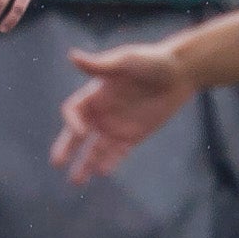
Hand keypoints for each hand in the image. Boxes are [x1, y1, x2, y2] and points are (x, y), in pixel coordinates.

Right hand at [51, 43, 191, 182]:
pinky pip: (118, 152)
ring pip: (95, 148)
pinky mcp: (133, 135)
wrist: (181, 72)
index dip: (73, 122)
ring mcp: (117, 125)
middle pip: (77, 134)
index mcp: (95, 94)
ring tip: (77, 181)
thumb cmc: (152, 61)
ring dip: (86, 164)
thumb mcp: (125, 61)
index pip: (74, 112)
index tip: (81, 131)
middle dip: (67, 148)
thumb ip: (99, 64)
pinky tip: (103, 172)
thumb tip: (72, 56)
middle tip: (57, 162)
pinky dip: (110, 162)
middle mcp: (102, 112)